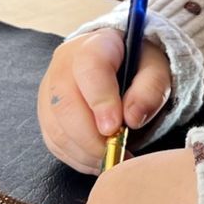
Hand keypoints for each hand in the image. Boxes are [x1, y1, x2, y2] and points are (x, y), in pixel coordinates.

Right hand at [38, 28, 172, 173]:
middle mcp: (64, 64)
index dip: (100, 101)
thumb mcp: (157, 69)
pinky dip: (77, 158)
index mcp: (94, 44)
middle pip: (64, 104)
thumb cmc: (139, 66)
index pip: (89, 68)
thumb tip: (132, 118)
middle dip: (91, 137)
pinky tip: (98, 159)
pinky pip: (54, 141)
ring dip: (84, 152)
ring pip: (56, 127)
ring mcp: (50, 89)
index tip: (115, 128)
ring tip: (113, 159)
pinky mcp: (47, 113)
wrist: (122, 64)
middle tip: (117, 152)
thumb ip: (151, 89)